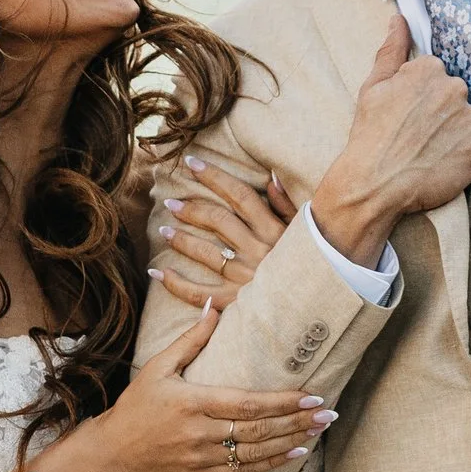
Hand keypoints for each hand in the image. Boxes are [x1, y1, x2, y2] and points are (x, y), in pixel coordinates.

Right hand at [73, 303, 334, 471]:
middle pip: (258, 428)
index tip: (311, 395)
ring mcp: (201, 458)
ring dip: (290, 442)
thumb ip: (189, 340)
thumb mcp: (157, 367)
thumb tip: (213, 307)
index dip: (283, 401)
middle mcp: (200, 433)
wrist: (111, 453)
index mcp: (193, 402)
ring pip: (255, 452)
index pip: (248, 403)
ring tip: (317, 432)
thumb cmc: (136, 406)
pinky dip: (270, 465)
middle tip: (328, 414)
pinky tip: (293, 455)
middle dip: (296, 421)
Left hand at [151, 157, 298, 309]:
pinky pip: (198, 293)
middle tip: (170, 202)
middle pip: (218, 220)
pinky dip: (175, 283)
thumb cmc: (308, 266)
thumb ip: (287, 205)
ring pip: (205, 252)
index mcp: (275, 230)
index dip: (214, 176)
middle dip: (191, 208)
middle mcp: (259, 251)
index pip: (240, 195)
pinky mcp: (235, 303)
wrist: (313, 307)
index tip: (191, 163)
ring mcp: (245, 278)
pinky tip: (158, 272)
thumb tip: (271, 176)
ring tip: (164, 230)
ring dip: (181, 239)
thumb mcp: (304, 232)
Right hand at [308, 16, 470, 267]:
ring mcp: (470, 119)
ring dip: (453, 135)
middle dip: (440, 114)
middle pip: (455, 98)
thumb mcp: (373, 86)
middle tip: (416, 136)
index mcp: (430, 69)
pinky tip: (440, 164)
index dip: (421, 99)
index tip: (407, 116)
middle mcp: (455, 88)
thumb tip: (399, 19)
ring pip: (466, 122)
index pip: (436, 77)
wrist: (374, 183)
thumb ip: (392, 49)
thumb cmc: (370, 134)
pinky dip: (463, 157)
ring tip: (427, 152)